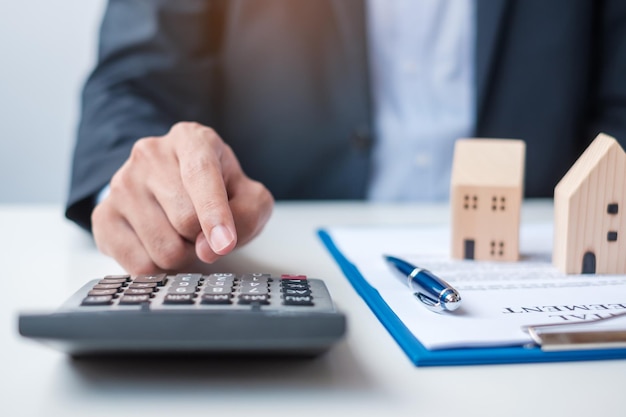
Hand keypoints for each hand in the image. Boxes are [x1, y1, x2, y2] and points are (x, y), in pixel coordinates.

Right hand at [91, 122, 273, 273]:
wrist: (175, 189)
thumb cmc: (219, 191)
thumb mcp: (249, 196)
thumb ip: (246, 216)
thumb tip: (207, 249)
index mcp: (191, 139)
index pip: (201, 175)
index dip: (214, 213)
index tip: (224, 243)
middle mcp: (149, 154)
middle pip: (185, 221)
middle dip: (203, 237)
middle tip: (203, 228)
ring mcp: (120, 183)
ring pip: (162, 249)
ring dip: (183, 254)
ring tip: (182, 233)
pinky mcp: (102, 216)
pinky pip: (139, 265)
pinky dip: (160, 267)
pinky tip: (161, 243)